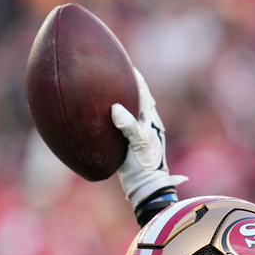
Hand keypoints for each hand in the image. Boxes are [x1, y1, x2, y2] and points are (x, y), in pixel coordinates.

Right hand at [111, 69, 186, 208]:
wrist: (146, 188)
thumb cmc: (146, 167)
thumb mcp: (139, 145)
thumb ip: (129, 126)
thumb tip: (115, 107)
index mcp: (152, 122)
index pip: (145, 95)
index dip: (138, 80)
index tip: (129, 65)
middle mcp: (146, 126)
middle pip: (139, 100)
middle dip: (131, 87)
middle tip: (118, 73)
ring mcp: (138, 135)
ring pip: (130, 113)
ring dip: (123, 101)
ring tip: (109, 89)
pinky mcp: (129, 145)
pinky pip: (119, 126)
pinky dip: (113, 117)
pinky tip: (102, 116)